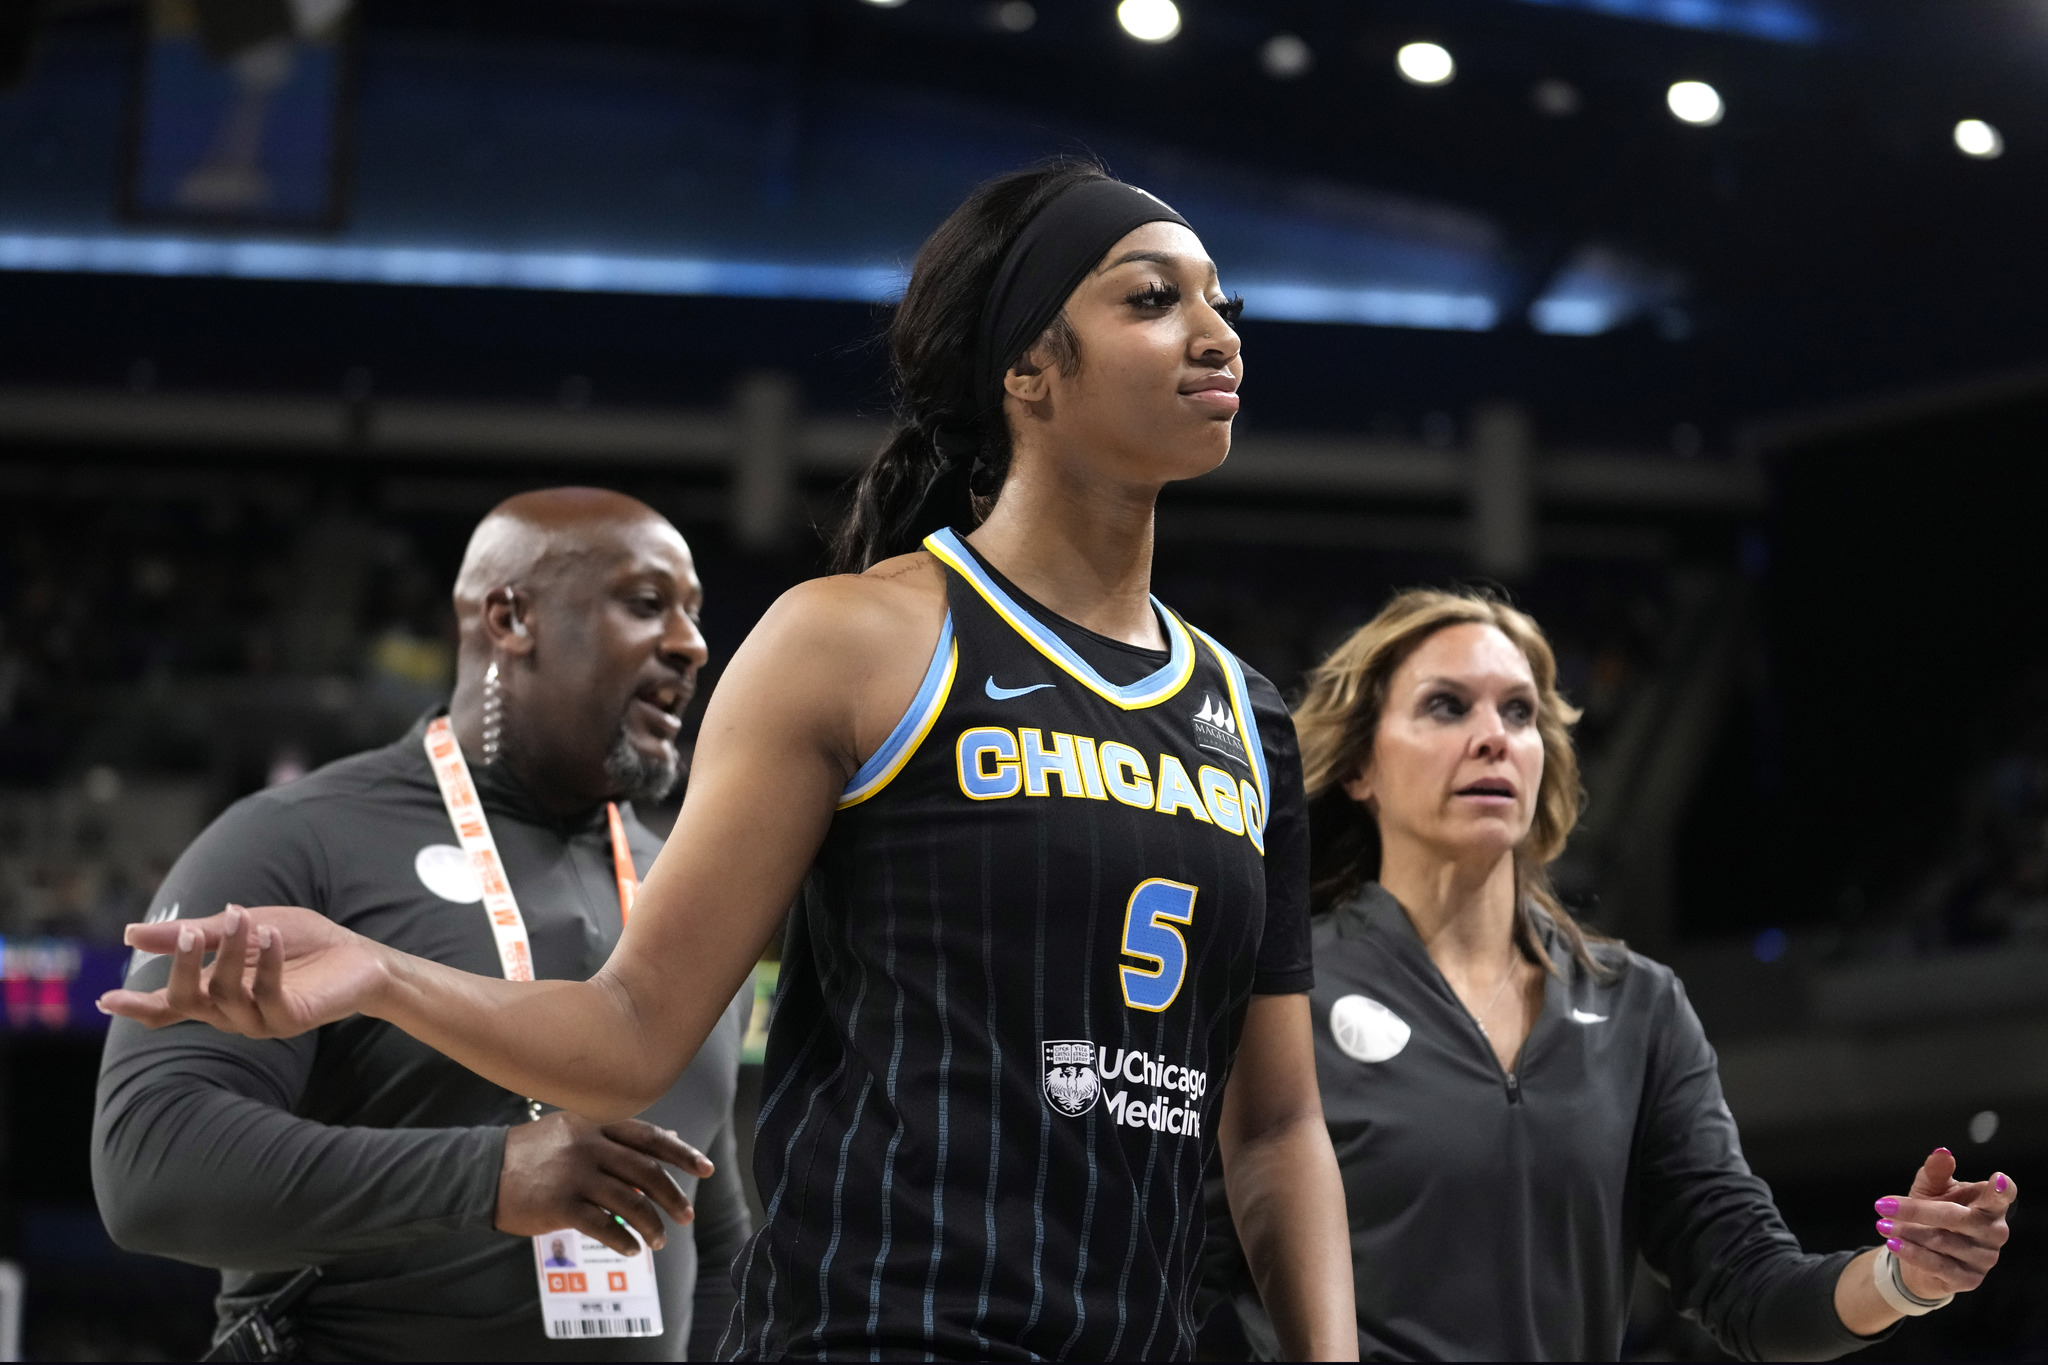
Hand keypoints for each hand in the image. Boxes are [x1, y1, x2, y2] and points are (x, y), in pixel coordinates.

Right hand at [98, 904, 389, 1037]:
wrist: (357, 955)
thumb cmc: (298, 941)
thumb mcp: (241, 928)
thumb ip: (194, 934)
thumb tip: (131, 935)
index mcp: (214, 992)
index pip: (168, 1006)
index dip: (136, 1005)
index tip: (104, 999)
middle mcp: (230, 1012)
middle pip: (186, 1001)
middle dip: (183, 966)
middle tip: (190, 933)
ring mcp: (258, 1021)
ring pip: (224, 995)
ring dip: (231, 953)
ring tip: (243, 918)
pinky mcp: (290, 1019)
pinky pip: (267, 996)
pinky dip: (264, 962)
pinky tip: (268, 935)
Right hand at [497, 1112, 714, 1255]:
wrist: (482, 1171)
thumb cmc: (534, 1152)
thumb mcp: (576, 1130)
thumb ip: (620, 1135)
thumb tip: (670, 1136)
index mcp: (596, 1123)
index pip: (650, 1137)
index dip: (681, 1154)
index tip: (705, 1169)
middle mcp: (589, 1145)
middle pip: (646, 1171)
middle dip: (674, 1195)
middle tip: (688, 1214)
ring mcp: (574, 1174)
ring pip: (629, 1202)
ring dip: (651, 1225)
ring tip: (660, 1240)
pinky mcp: (560, 1204)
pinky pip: (603, 1226)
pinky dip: (623, 1240)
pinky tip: (633, 1250)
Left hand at [1875, 1147, 2014, 1297]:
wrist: (1919, 1253)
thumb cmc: (1931, 1214)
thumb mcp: (1930, 1190)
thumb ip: (1936, 1172)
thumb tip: (1942, 1152)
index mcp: (1990, 1205)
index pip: (2003, 1195)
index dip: (2002, 1189)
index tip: (1996, 1179)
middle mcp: (1994, 1232)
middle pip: (1958, 1218)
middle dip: (1917, 1211)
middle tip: (1882, 1205)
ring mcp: (1985, 1258)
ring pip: (1942, 1242)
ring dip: (1907, 1232)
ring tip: (1882, 1224)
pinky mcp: (1969, 1279)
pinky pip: (1938, 1265)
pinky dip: (1912, 1253)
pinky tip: (1893, 1243)